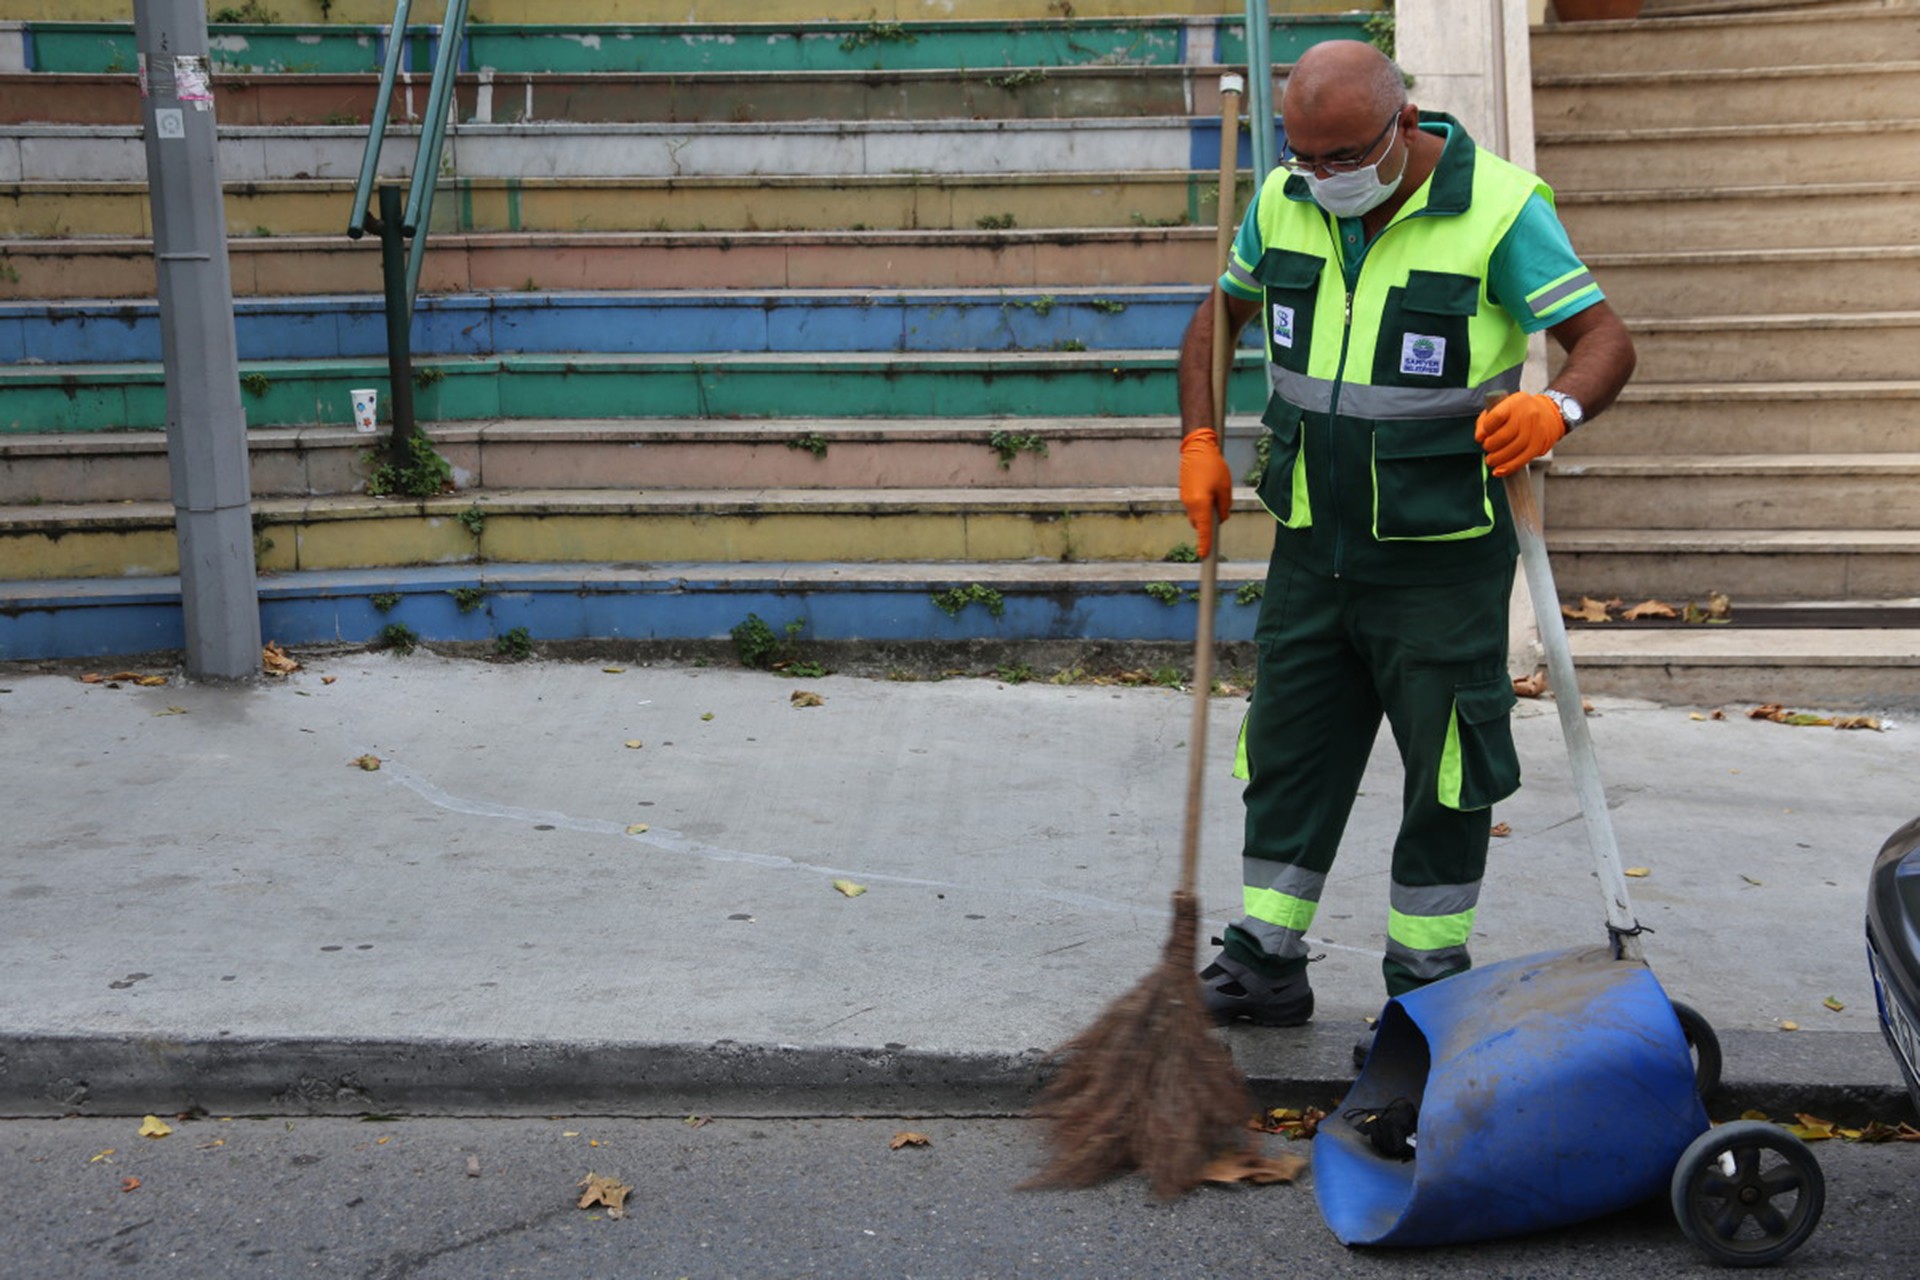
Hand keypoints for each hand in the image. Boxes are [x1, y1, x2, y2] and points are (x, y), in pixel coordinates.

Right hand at [1179, 427, 1232, 557]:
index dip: (1205, 544)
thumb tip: (1221, 518)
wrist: (1197, 448)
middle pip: (1200, 523)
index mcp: (1201, 504)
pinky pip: (1194, 506)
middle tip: (1221, 506)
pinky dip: (1202, 504)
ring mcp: (1185, 499)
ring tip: (1216, 492)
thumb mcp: (1225, 488)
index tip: (1204, 556)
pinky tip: (1209, 488)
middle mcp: (1190, 504)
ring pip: (1197, 515)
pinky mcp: (1184, 494)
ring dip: (1206, 511)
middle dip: (1210, 522)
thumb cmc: (1213, 467)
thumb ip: (1224, 507)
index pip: (1203, 530)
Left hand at [1475, 392, 1565, 477]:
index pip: (1496, 416)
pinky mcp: (1539, 445)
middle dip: (1490, 446)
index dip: (1486, 428)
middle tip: (1487, 448)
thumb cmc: (1520, 411)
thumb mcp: (1502, 407)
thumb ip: (1485, 421)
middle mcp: (1527, 416)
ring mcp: (1535, 431)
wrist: (1550, 413)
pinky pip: (1523, 459)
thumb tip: (1479, 437)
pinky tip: (1499, 470)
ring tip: (1491, 460)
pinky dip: (1508, 467)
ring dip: (1497, 458)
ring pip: (1513, 449)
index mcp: (1515, 403)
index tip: (1482, 435)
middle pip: (1504, 436)